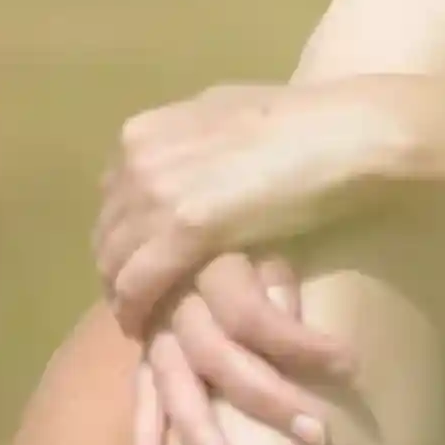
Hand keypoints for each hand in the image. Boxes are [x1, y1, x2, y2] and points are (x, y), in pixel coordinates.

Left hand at [95, 79, 411, 333]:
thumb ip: (186, 142)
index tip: (140, 259)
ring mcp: (157, 194)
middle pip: (107, 232)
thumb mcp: (222, 115)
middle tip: (141, 299)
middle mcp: (138, 159)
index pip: (111, 198)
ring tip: (145, 319)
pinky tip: (146, 329)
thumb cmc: (295, 123)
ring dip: (124, 294)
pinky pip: (136, 284)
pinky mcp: (184, 232)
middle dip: (118, 268)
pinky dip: (135, 311)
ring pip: (114, 262)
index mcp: (144, 132)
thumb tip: (179, 162)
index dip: (124, 234)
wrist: (337, 134)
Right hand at [128, 253, 358, 444]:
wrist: (164, 222)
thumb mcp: (261, 234)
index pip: (254, 313)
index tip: (350, 366)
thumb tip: (290, 318)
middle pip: (218, 356)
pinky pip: (140, 398)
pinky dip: (143, 440)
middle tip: (317, 436)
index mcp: (212, 264)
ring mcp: (154, 331)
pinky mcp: (142, 353)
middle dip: (268, 399)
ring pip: (174, 384)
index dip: (299, 343)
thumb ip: (274, 275)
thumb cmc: (234, 230)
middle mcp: (177, 300)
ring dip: (199, 432)